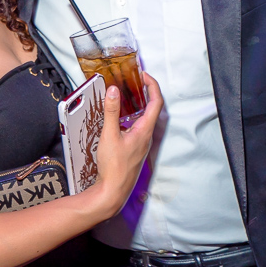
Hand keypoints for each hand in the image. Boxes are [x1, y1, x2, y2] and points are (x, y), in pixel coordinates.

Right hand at [90, 72, 162, 217]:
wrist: (113, 191)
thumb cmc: (113, 167)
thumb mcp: (109, 135)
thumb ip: (111, 111)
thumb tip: (114, 90)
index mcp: (144, 130)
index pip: (156, 102)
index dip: (152, 85)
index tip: (143, 75)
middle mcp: (146, 136)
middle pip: (153, 108)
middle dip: (146, 91)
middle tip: (136, 81)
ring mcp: (141, 143)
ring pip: (145, 118)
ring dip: (139, 104)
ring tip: (128, 94)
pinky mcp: (135, 148)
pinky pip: (138, 127)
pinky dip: (133, 115)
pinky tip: (120, 117)